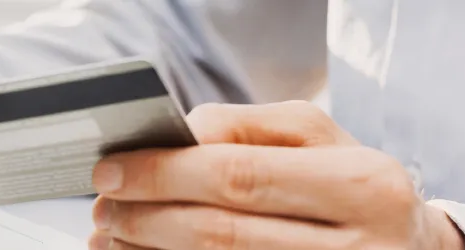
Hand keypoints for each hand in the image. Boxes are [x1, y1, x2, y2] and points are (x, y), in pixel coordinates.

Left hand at [88, 101, 464, 249]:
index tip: (112, 169)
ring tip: (111, 234)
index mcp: (360, 186)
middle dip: (145, 217)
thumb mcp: (321, 141)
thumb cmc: (352, 189)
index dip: (164, 174)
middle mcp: (356, 247)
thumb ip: (248, 128)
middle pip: (219, 233)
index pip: (239, 176)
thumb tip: (180, 134)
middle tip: (103, 205)